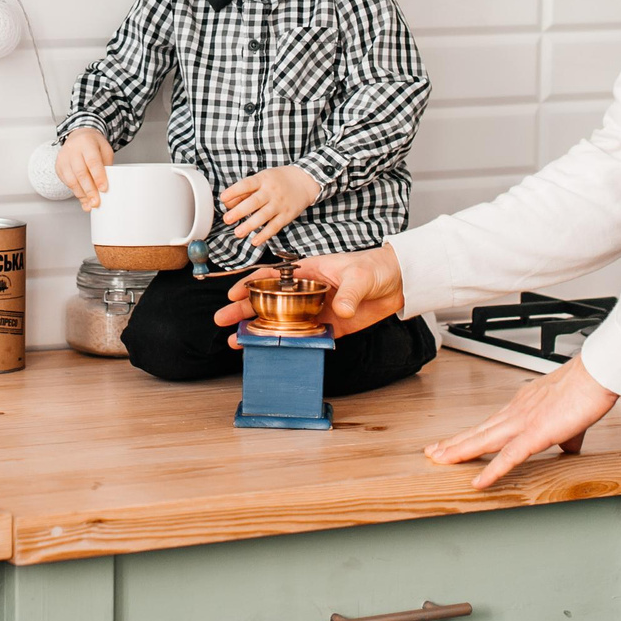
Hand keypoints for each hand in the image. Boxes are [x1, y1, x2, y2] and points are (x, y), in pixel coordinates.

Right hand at [55, 129, 112, 209]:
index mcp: (87, 143)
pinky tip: (82, 198)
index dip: (98, 176)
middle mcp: (73, 150)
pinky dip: (75, 192)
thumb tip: (105, 187)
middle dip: (89, 190)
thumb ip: (106, 166)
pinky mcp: (58, 167)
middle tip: (96, 202)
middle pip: (81, 173)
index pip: (93, 161)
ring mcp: (63, 158)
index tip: (104, 189)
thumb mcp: (105, 150)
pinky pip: (66, 182)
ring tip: (90, 204)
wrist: (78, 136)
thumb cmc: (93, 144)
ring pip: (71, 180)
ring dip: (82, 194)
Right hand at [215, 246, 405, 341]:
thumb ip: (349, 292)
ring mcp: (316, 310)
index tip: (232, 295)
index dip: (250, 284)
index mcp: (307, 272)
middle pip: (269, 302)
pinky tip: (275, 353)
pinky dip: (291, 346)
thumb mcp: (360, 275)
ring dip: (261, 332)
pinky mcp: (330, 327)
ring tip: (238, 342)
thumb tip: (342, 310)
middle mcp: (306, 292)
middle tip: (223, 321)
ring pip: (282, 323)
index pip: (271, 277)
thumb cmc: (375, 267)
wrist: (398, 282)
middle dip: (244, 312)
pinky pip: (306, 338)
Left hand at [219, 165, 320, 247]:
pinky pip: (274, 226)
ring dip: (250, 225)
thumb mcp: (262, 178)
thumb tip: (228, 204)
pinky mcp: (287, 215)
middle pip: (254, 202)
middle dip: (239, 211)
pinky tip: (254, 241)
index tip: (223, 198)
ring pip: (264, 216)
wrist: (304, 181)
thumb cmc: (277, 180)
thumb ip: (244, 191)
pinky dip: (264, 235)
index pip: (247, 184)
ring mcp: (280, 204)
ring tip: (237, 233)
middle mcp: (271, 191)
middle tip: (226, 219)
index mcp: (263, 179)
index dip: (234, 191)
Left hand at [426, 357, 618, 489]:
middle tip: (433, 452)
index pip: (490, 424)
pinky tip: (478, 482)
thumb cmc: (586, 390)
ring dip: (460, 452)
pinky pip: (509, 456)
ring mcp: (523, 422)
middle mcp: (516, 412)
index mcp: (523, 406)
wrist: (596, 376)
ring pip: (484, 441)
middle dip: (454, 443)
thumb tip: (568, 446)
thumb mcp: (571, 418)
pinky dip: (492, 470)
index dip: (471, 435)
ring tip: (440, 461)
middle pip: (479, 431)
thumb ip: (566, 434)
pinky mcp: (536, 434)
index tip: (456, 442)